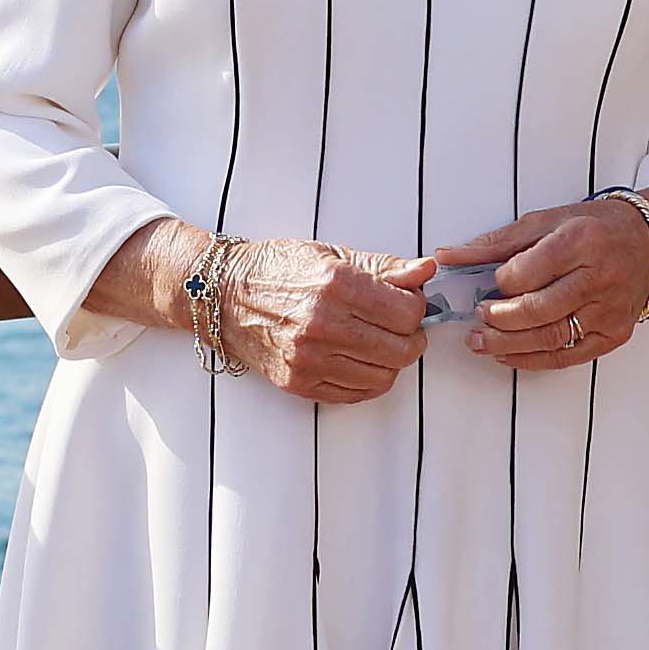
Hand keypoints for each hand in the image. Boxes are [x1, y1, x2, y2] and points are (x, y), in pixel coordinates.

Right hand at [209, 238, 433, 404]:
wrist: (223, 294)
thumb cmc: (275, 270)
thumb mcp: (332, 255)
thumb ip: (384, 268)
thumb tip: (425, 270)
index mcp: (336, 285)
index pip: (407, 312)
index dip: (416, 308)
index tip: (408, 303)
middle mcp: (323, 325)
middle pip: (402, 350)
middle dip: (411, 338)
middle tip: (401, 327)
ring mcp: (309, 359)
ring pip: (383, 376)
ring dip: (391, 362)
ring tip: (378, 342)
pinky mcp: (299, 383)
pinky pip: (356, 394)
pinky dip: (368, 380)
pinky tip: (360, 360)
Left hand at [435, 194, 648, 370]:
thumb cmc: (594, 228)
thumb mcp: (545, 222)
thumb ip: (495, 243)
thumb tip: (448, 256)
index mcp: (580, 241)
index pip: (527, 272)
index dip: (501, 282)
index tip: (491, 283)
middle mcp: (600, 277)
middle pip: (537, 310)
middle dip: (499, 319)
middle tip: (478, 318)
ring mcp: (610, 310)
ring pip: (550, 338)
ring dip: (508, 344)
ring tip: (481, 341)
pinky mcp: (615, 334)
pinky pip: (569, 356)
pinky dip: (534, 359)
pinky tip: (510, 353)